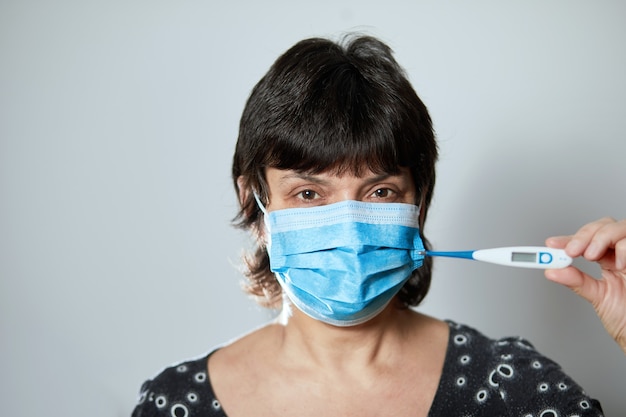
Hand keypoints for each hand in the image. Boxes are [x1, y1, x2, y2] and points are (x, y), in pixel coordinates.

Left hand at [545, 217, 625, 354]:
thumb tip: (551, 270)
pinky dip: (623, 248)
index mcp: (609, 260)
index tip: (551, 245)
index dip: (568, 239)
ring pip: (619, 226)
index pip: (587, 240)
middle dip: (585, 235)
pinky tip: (618, 265)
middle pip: (604, 226)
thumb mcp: (598, 297)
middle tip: (571, 251)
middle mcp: (623, 254)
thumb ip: (576, 281)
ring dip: (601, 237)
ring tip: (590, 256)